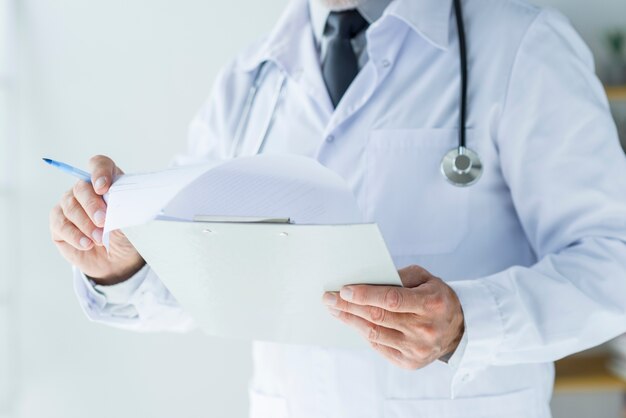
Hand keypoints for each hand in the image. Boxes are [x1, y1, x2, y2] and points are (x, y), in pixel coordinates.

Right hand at [49, 155, 144, 284]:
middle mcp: (86, 190)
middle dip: (92, 205)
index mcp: (108, 182)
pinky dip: (75, 235)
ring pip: (70, 206)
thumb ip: (124, 211)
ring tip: (100, 239)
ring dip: (86, 224)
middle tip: (103, 221)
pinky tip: (87, 244)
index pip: (99, 164)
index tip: (103, 187)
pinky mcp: (59, 223)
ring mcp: (70, 205)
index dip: (99, 172)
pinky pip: (61, 224)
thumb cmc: (127, 235)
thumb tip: (119, 207)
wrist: (118, 259)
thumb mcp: (132, 222)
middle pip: (81, 187)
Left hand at [323, 265, 463, 368]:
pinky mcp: (409, 363)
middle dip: (349, 306)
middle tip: (328, 298)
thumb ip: (399, 276)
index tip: (344, 290)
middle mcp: (425, 329)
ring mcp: (417, 349)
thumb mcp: (425, 278)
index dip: (366, 295)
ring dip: (350, 321)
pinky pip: (378, 346)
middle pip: (378, 317)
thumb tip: (366, 279)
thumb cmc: (436, 297)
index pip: (392, 300)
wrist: (457, 330)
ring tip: (334, 310)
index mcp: (432, 304)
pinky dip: (363, 332)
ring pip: (374, 334)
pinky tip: (352, 322)